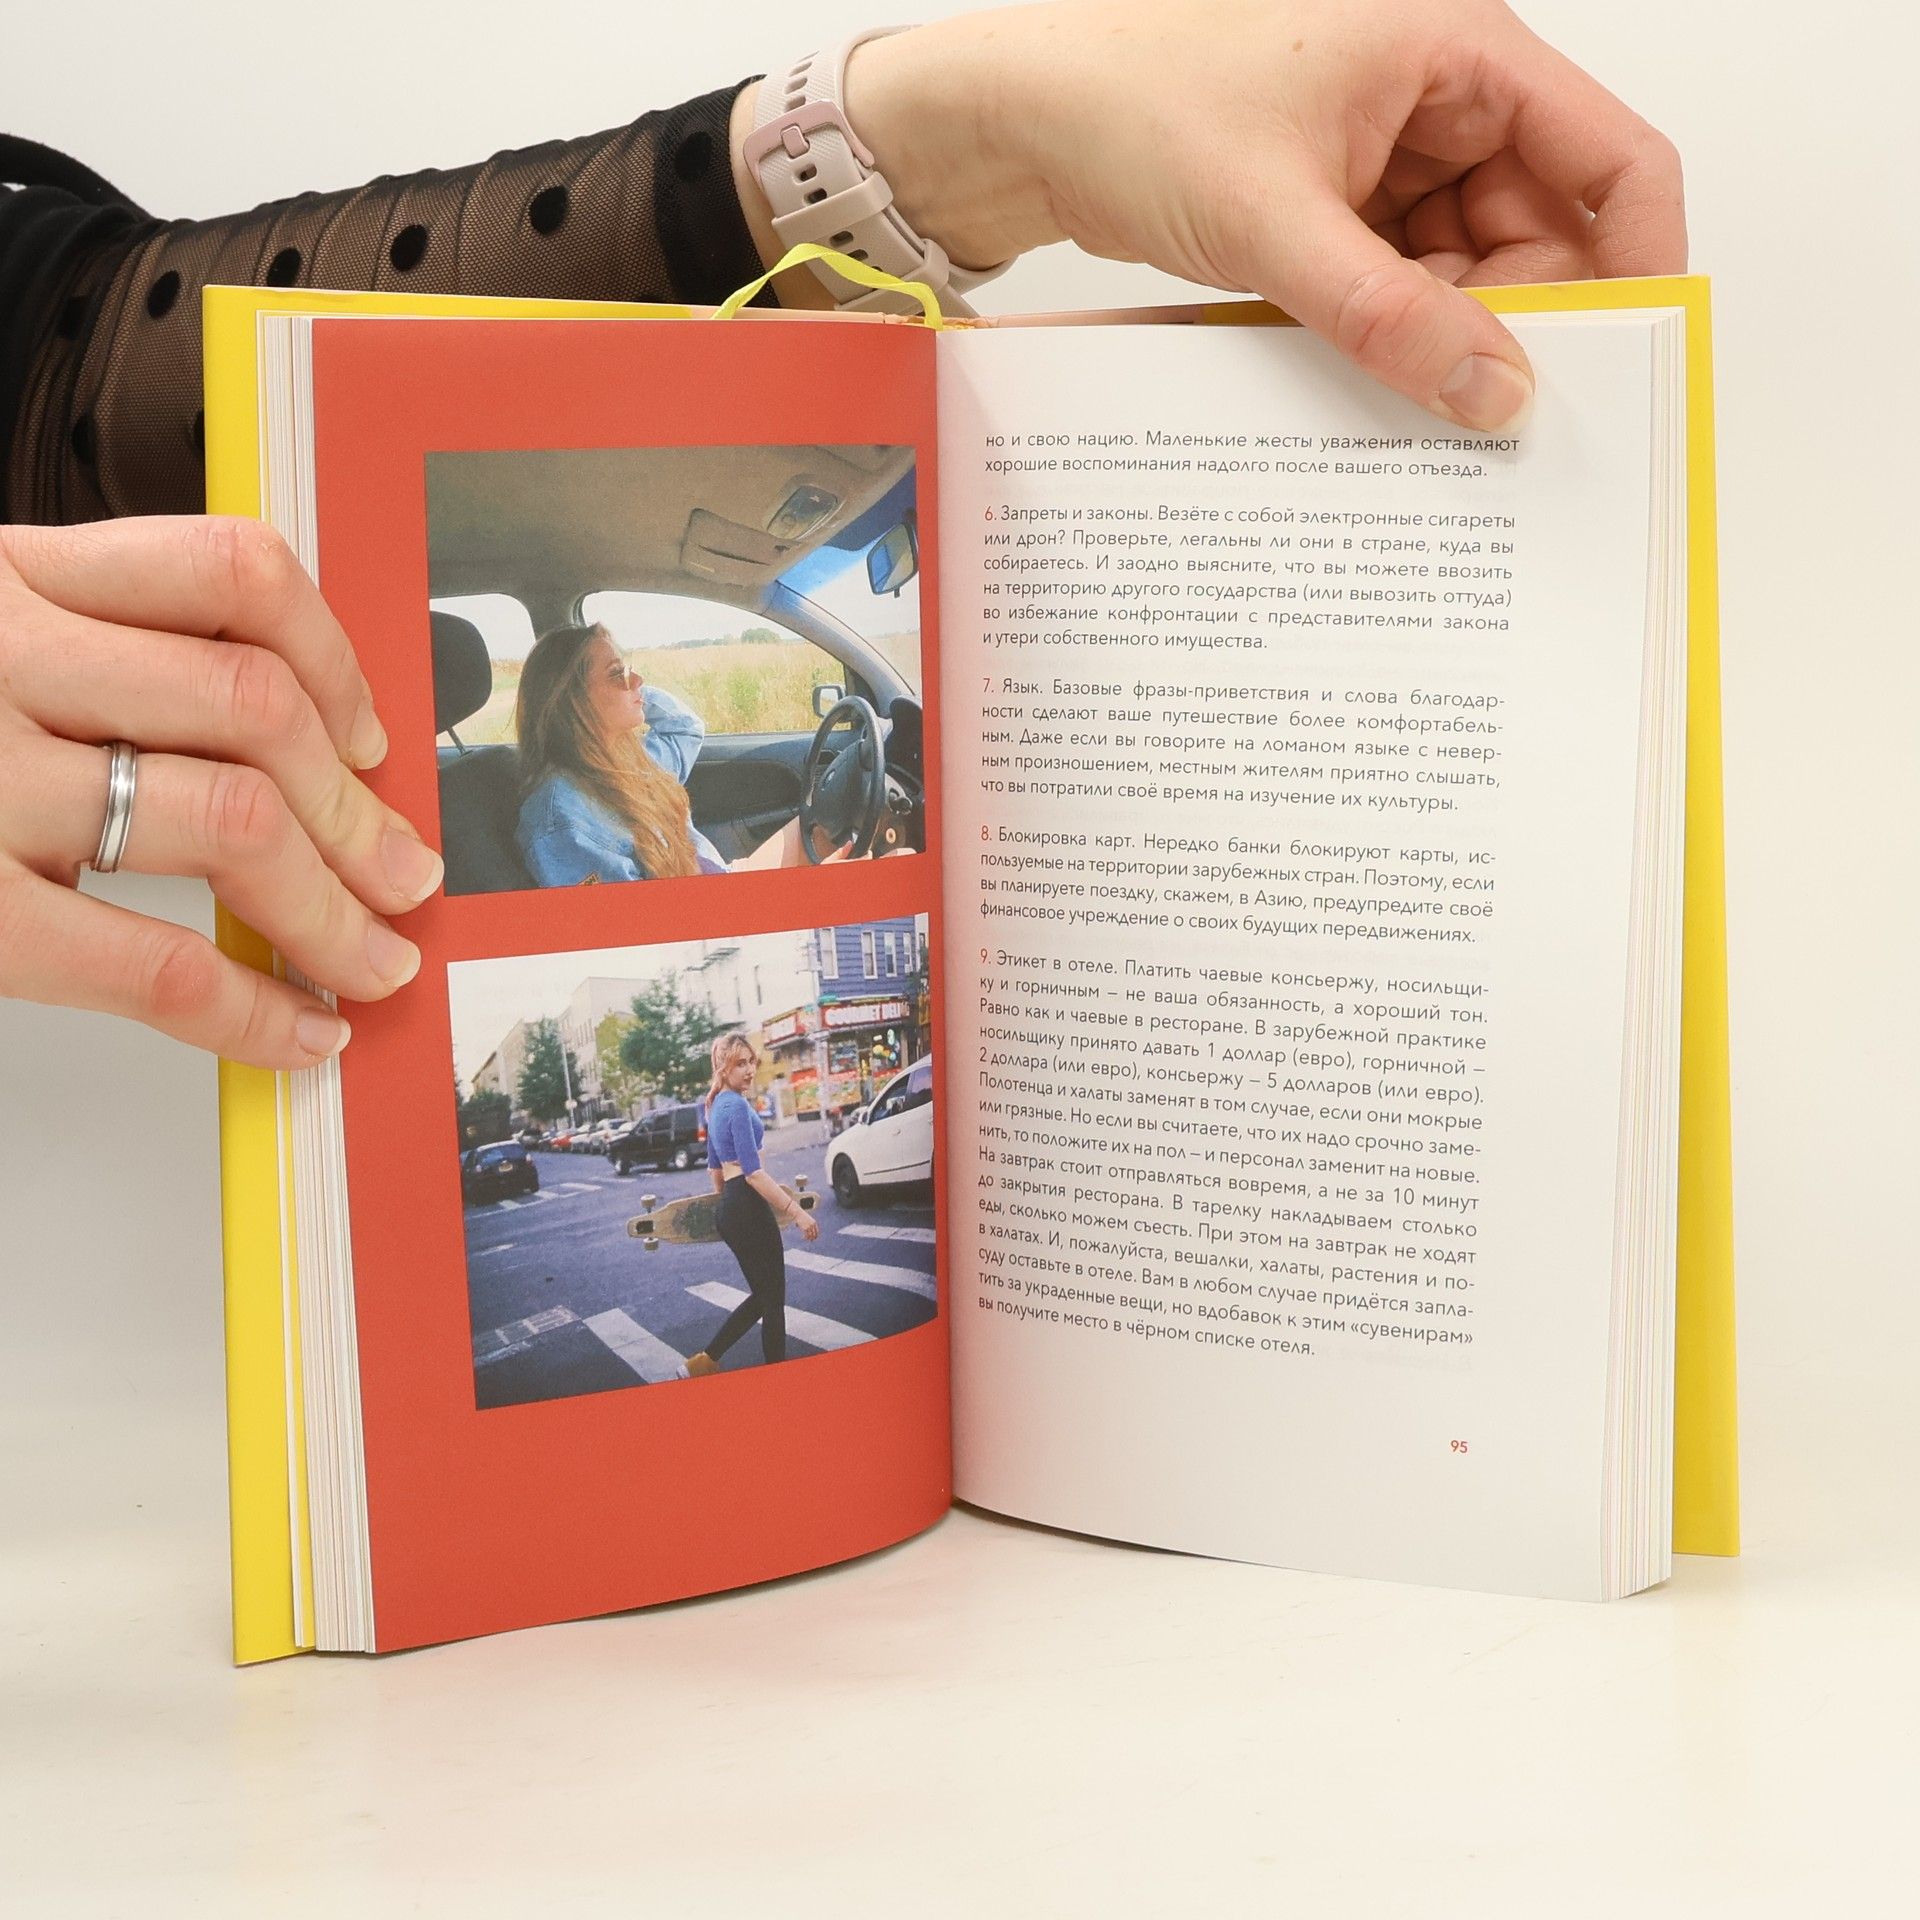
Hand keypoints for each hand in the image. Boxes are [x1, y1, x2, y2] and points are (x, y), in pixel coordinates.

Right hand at [0, 517, 441, 1068]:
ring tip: (374, 961)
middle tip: (406, 880)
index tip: (372, 740)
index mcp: (8, 573)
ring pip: (231, 821)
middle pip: (256, 712)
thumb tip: (281, 745)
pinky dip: (250, 1009)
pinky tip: (298, 1035)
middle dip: (360, 816)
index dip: (338, 661)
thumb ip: (85, 648)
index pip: (230, 573)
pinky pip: (150, 962)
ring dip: (335, 909)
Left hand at [741, 0, 1683, 430]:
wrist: (1023, 123)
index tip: (1630, 362)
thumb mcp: (1280, 223)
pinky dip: (1397, 337)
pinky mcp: (1343, 211)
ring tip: (1414, 407)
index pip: (1610, 156)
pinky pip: (1406, 286)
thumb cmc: (1134, 106)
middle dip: (1526, 322)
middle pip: (1544, 230)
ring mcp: (1392, 160)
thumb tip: (1498, 390)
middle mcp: (1441, 101)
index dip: (1638, 260)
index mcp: (1458, 54)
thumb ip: (1393, 317)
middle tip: (1495, 421)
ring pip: (1472, 271)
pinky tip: (1373, 385)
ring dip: (1450, 340)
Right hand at [796, 1209, 820, 1241]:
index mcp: (814, 1222)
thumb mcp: (807, 1219)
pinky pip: (806, 1235)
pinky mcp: (805, 1228)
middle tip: (811, 1241)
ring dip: (808, 1238)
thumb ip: (807, 1223)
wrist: (798, 1213)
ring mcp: (809, 1227)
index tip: (815, 1238)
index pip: (817, 1231)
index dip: (816, 1235)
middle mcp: (812, 1225)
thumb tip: (806, 1228)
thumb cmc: (801, 1215)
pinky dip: (804, 1237)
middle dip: (813, 1238)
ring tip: (807, 1240)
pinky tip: (803, 1238)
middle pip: (814, 1234)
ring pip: (810, 1235)